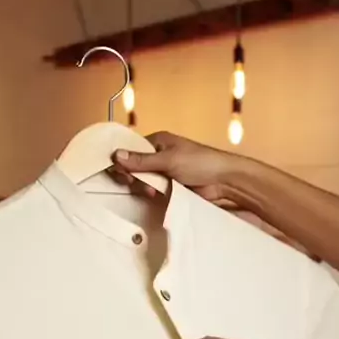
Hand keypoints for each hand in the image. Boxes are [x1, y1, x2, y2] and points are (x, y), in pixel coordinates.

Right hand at [114, 132, 247, 207]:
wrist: (223, 181)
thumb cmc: (200, 162)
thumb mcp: (168, 160)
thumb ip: (142, 161)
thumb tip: (115, 155)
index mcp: (157, 142)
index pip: (131, 150)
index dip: (123, 161)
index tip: (123, 173)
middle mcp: (158, 156)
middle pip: (134, 167)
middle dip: (133, 177)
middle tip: (138, 183)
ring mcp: (163, 173)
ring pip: (142, 181)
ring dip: (143, 187)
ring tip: (152, 192)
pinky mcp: (169, 188)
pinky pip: (152, 191)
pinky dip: (151, 194)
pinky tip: (155, 196)